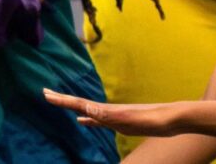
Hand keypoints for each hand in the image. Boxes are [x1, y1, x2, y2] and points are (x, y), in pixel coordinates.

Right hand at [42, 88, 182, 136]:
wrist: (170, 119)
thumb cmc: (151, 119)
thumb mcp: (127, 119)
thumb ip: (107, 115)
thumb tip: (85, 110)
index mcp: (106, 110)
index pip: (79, 103)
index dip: (62, 100)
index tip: (46, 93)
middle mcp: (106, 110)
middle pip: (79, 104)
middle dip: (62, 99)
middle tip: (45, 93)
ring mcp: (112, 115)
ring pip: (85, 110)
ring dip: (71, 107)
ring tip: (58, 103)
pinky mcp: (119, 122)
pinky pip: (96, 120)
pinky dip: (86, 119)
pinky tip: (82, 121)